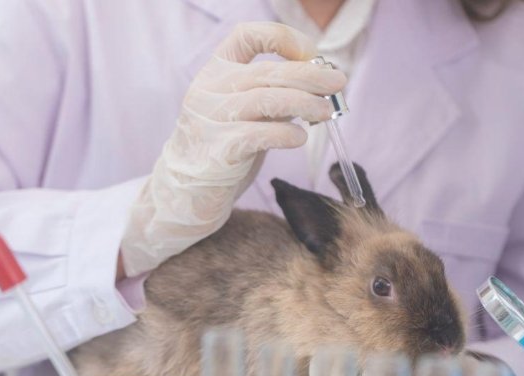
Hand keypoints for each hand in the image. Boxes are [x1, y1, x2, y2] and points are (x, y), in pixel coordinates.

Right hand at [121, 22, 345, 276]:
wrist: (184, 192)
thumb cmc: (223, 148)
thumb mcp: (246, 113)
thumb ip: (273, 96)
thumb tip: (319, 86)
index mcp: (215, 71)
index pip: (247, 36)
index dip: (282, 39)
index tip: (310, 54)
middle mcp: (210, 90)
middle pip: (267, 71)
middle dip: (309, 75)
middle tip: (338, 83)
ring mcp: (211, 119)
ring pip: (266, 99)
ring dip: (305, 104)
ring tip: (326, 113)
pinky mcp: (219, 150)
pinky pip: (260, 135)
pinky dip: (286, 133)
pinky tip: (299, 138)